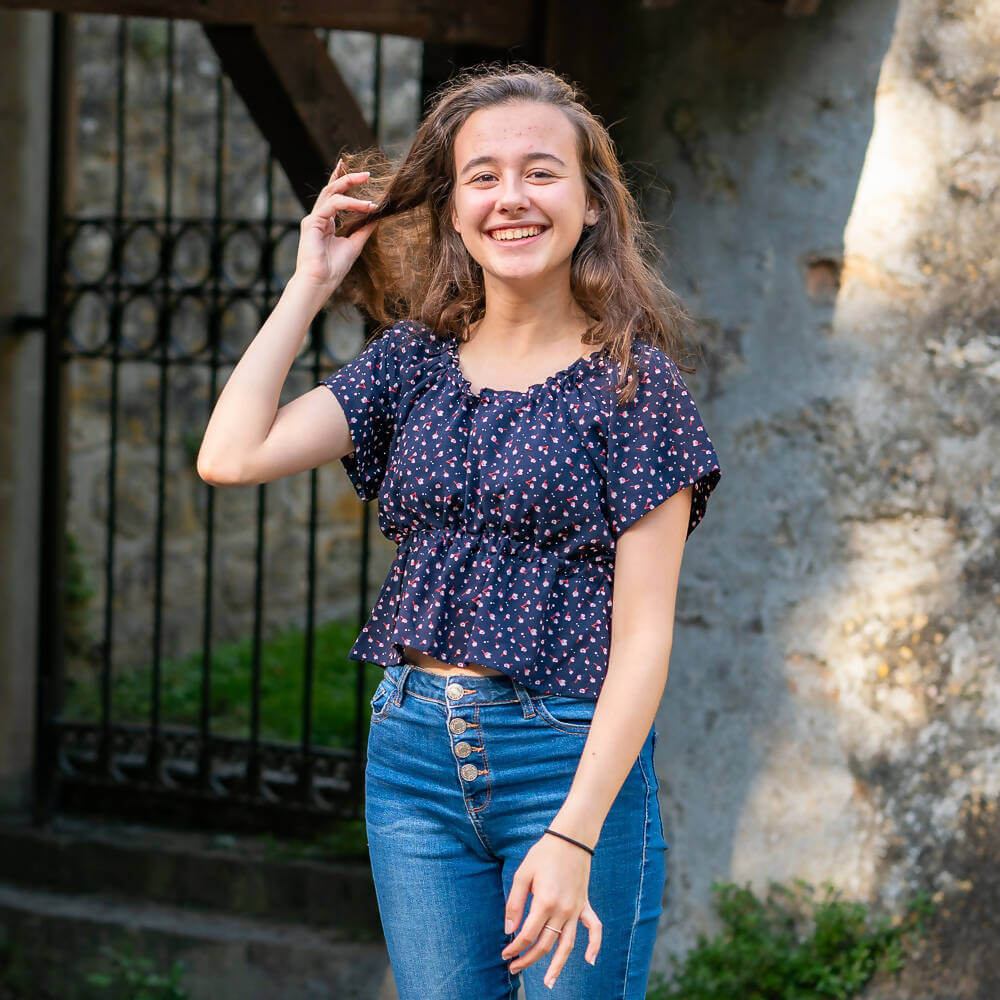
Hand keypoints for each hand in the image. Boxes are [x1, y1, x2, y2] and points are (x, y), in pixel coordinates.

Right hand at [294, 158, 377, 290]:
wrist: (320, 282)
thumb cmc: (334, 269)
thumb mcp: (354, 244)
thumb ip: (363, 229)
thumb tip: (376, 216)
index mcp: (326, 222)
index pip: (335, 196)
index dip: (342, 181)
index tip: (354, 171)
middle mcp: (318, 217)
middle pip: (332, 189)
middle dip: (348, 178)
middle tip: (367, 174)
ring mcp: (314, 218)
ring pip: (332, 193)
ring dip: (350, 186)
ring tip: (368, 182)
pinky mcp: (311, 222)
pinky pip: (333, 205)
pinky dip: (350, 203)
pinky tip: (366, 206)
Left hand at [501, 833, 602, 988]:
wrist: (570, 838)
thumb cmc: (543, 854)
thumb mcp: (522, 874)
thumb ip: (514, 903)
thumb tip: (510, 930)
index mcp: (545, 901)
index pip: (528, 934)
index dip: (515, 947)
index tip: (505, 953)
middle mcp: (562, 910)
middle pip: (545, 944)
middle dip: (528, 959)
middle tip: (514, 967)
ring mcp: (576, 909)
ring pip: (567, 945)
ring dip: (557, 965)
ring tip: (548, 982)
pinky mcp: (584, 905)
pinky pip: (594, 928)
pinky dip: (594, 945)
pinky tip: (590, 960)